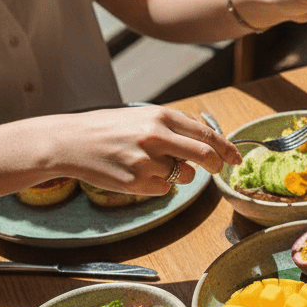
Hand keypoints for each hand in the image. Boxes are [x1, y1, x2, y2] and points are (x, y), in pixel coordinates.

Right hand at [55, 106, 240, 191]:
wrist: (70, 141)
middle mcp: (157, 137)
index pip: (207, 133)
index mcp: (161, 117)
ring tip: (153, 164)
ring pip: (185, 176)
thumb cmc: (110, 128)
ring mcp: (146, 161)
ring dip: (179, 174)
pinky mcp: (136, 182)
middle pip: (205, 156)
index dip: (226, 147)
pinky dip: (158, 185)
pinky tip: (137, 174)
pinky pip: (165, 189)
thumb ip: (175, 127)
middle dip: (216, 165)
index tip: (236, 157)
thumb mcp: (144, 116)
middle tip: (216, 168)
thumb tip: (209, 141)